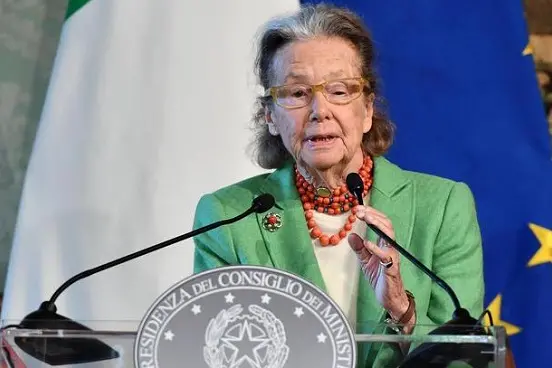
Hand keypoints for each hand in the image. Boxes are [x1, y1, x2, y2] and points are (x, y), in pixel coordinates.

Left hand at [348, 205, 409, 320]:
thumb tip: (351, 235)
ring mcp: (392, 257)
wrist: (389, 298)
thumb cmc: (380, 278)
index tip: (357, 208)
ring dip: (377, 225)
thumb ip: (359, 248)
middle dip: (373, 215)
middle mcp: (390, 248)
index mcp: (385, 244)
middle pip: (387, 225)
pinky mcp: (391, 269)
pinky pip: (385, 256)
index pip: (381, 223)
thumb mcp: (365, 261)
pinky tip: (367, 243)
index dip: (371, 213)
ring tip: (365, 218)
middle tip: (359, 211)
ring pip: (389, 236)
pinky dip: (376, 248)